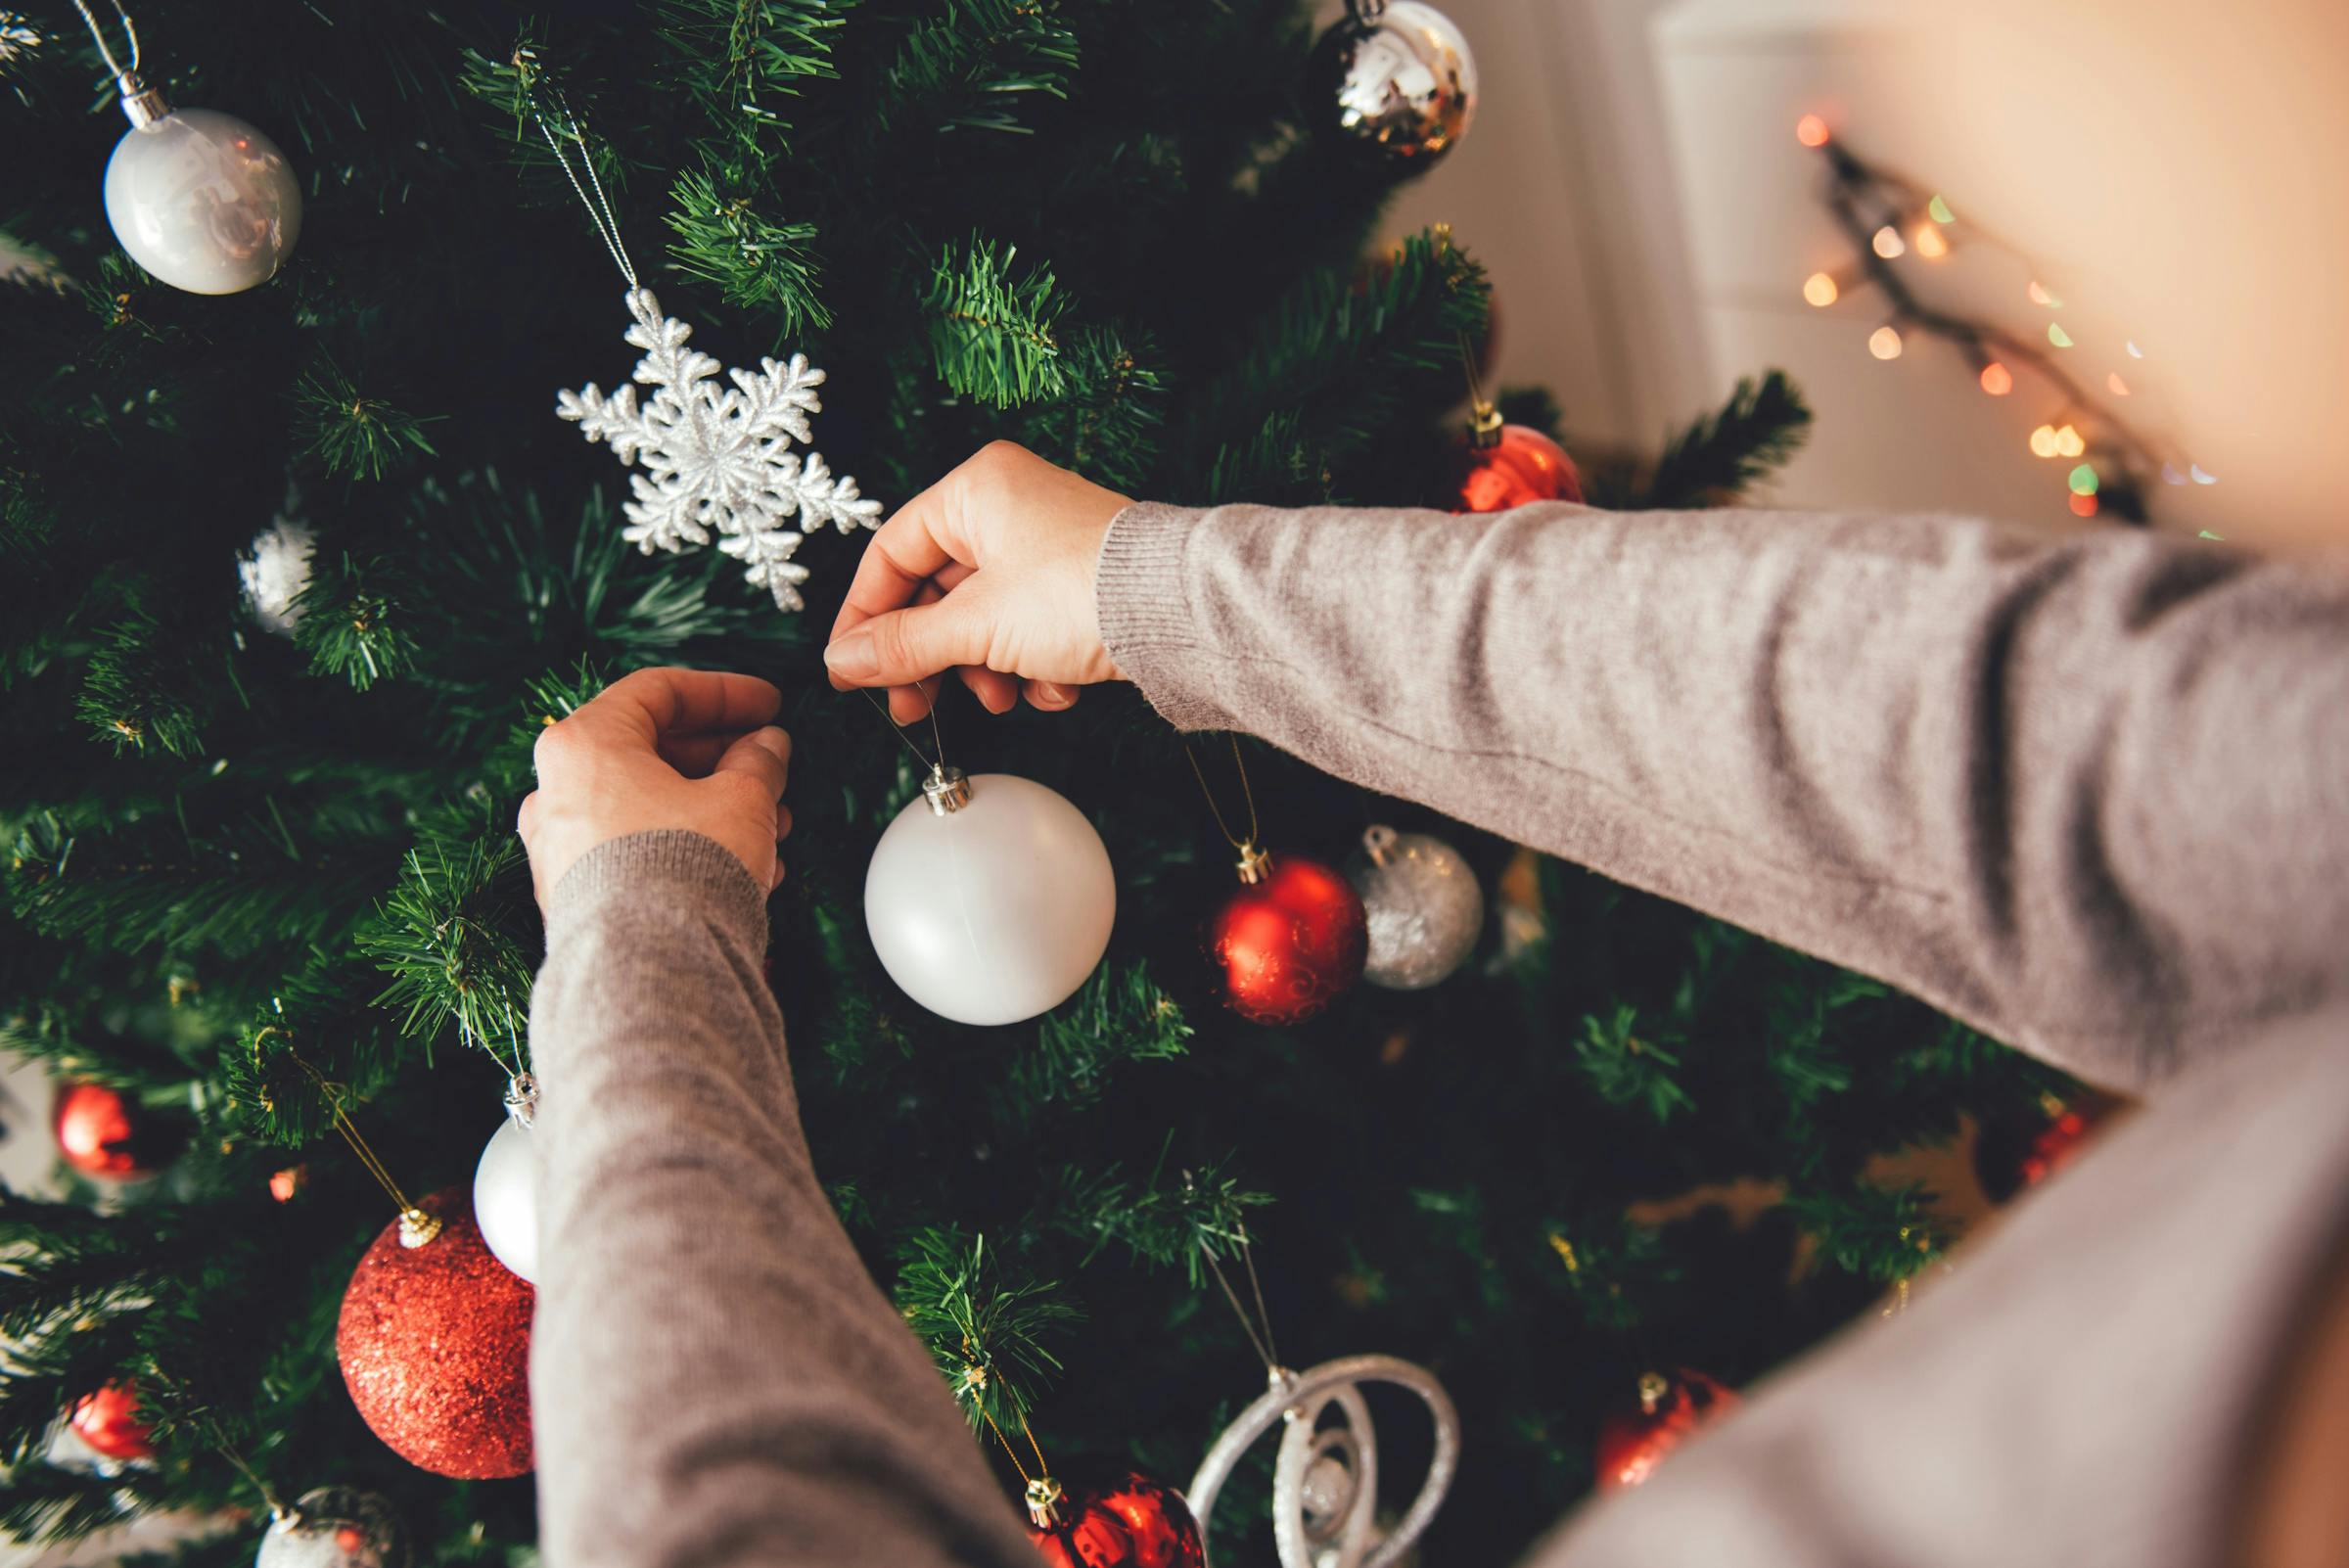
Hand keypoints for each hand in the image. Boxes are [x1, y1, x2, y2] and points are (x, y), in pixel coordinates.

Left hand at [517, 667, 793, 911]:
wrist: (647, 968)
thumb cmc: (684, 867)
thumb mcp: (742, 797)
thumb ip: (758, 760)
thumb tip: (767, 746)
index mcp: (585, 744)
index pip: (658, 692)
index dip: (725, 693)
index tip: (770, 705)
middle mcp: (557, 791)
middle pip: (650, 750)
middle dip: (722, 758)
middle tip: (772, 766)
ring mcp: (560, 848)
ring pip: (648, 805)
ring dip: (714, 805)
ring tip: (773, 824)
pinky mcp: (574, 896)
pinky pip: (637, 850)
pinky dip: (688, 844)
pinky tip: (746, 866)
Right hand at [825, 441, 1128, 721]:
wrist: (1180, 613)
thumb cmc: (1082, 593)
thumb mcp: (975, 627)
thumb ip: (902, 645)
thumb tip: (843, 660)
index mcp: (976, 490)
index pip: (891, 552)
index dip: (865, 617)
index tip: (851, 669)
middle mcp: (1010, 505)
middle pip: (939, 592)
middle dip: (933, 658)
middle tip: (914, 706)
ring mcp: (1048, 542)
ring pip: (985, 617)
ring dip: (986, 669)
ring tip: (1002, 698)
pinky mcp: (1079, 580)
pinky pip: (1030, 626)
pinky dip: (1033, 665)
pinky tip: (1054, 685)